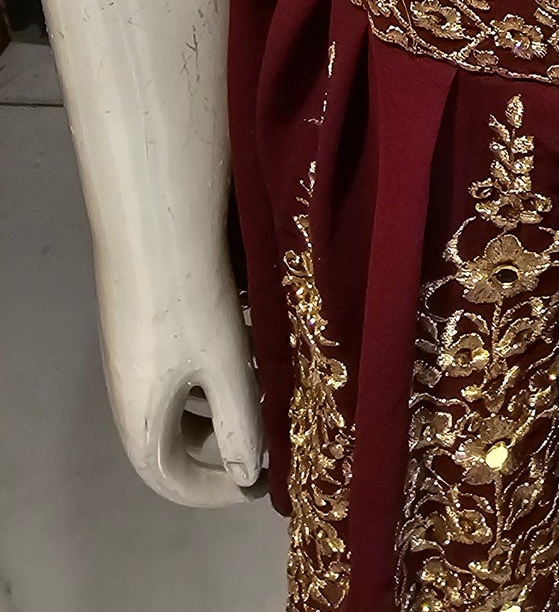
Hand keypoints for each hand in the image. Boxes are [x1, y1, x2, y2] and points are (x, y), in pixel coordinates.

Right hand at [97, 247, 265, 505]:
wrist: (154, 223)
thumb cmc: (192, 302)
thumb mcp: (225, 366)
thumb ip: (239, 424)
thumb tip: (248, 475)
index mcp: (141, 419)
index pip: (172, 481)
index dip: (217, 492)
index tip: (263, 481)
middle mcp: (130, 392)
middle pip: (174, 441)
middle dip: (225, 442)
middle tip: (272, 432)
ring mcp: (135, 355)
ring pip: (181, 398)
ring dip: (223, 399)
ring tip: (269, 384)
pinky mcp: (146, 322)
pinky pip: (180, 363)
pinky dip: (214, 364)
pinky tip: (250, 337)